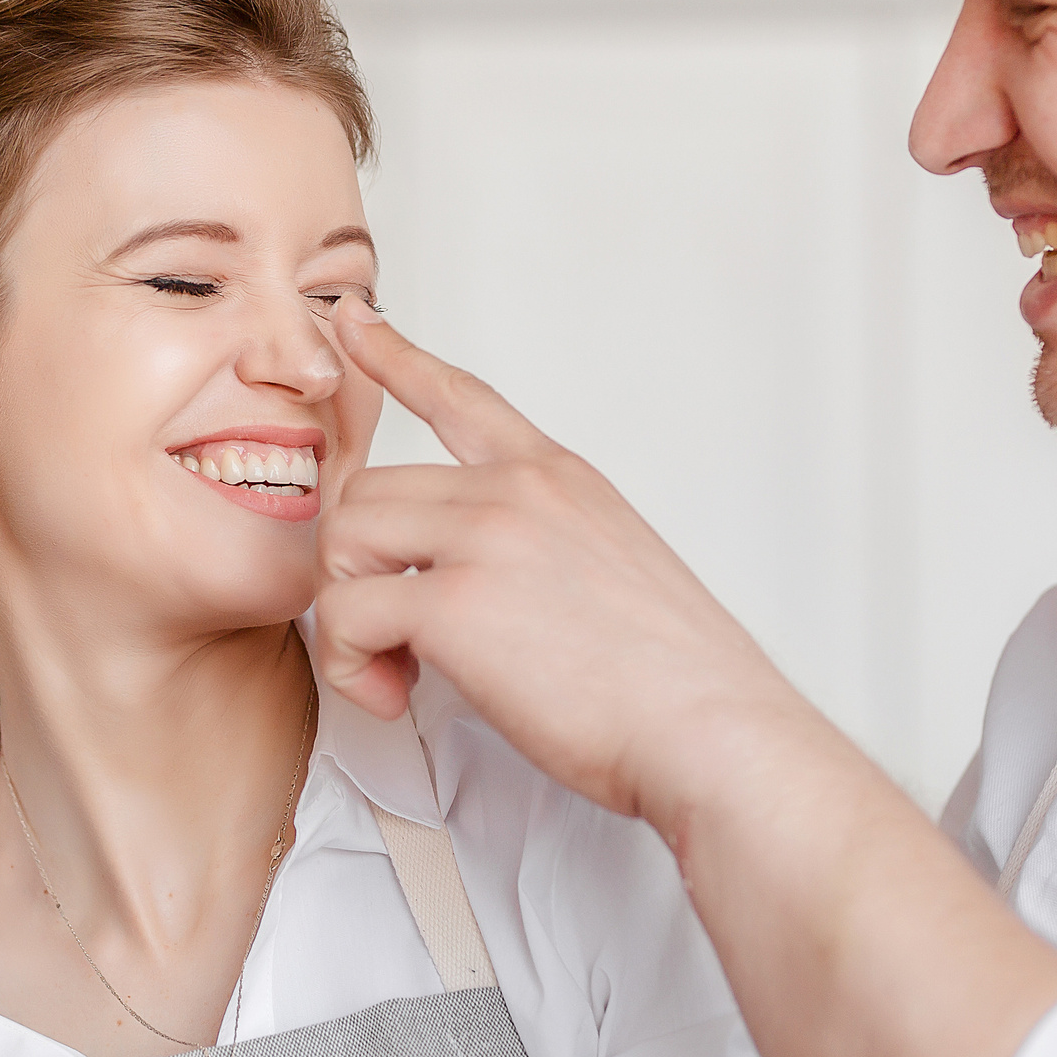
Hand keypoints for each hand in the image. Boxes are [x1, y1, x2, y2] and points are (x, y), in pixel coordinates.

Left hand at [313, 301, 797, 832]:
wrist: (712, 733)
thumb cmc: (675, 682)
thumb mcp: (617, 566)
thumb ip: (545, 545)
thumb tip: (489, 582)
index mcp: (558, 480)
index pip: (462, 397)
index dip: (398, 357)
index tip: (357, 324)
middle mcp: (516, 492)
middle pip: (370, 490)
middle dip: (363, 568)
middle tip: (401, 640)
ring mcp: (484, 539)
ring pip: (345, 540)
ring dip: (352, 614)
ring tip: (402, 667)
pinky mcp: (453, 603)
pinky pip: (344, 615)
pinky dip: (351, 665)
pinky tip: (396, 693)